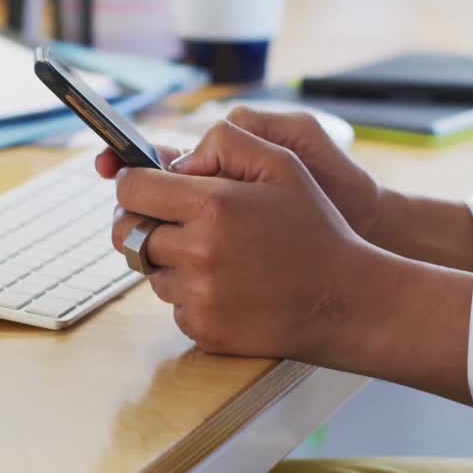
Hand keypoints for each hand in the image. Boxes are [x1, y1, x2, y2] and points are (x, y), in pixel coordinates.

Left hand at [110, 121, 375, 360]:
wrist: (344, 300)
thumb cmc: (314, 228)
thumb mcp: (282, 164)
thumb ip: (225, 143)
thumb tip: (174, 161)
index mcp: (212, 205)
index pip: (131, 189)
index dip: (132, 183)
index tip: (143, 187)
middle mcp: (198, 252)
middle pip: (129, 234)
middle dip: (141, 222)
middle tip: (168, 221)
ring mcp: (199, 295)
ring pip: (151, 272)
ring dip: (170, 261)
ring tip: (216, 256)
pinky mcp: (202, 329)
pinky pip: (174, 305)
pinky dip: (191, 295)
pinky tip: (228, 286)